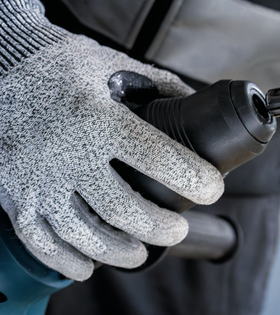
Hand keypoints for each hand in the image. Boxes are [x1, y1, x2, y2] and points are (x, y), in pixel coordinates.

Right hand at [0, 2, 223, 280]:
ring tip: (141, 251)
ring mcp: (38, 180)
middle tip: (178, 228)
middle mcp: (66, 153)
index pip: (156, 156)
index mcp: (97, 118)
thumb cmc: (58, 68)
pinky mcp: (15, 196)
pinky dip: (68, 260)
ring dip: (119, 250)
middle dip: (160, 226)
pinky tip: (90, 265)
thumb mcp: (108, 63)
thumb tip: (192, 99)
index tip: (213, 188)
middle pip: (123, 208)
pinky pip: (42, 241)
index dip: (192, 177)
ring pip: (84, 234)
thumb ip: (154, 82)